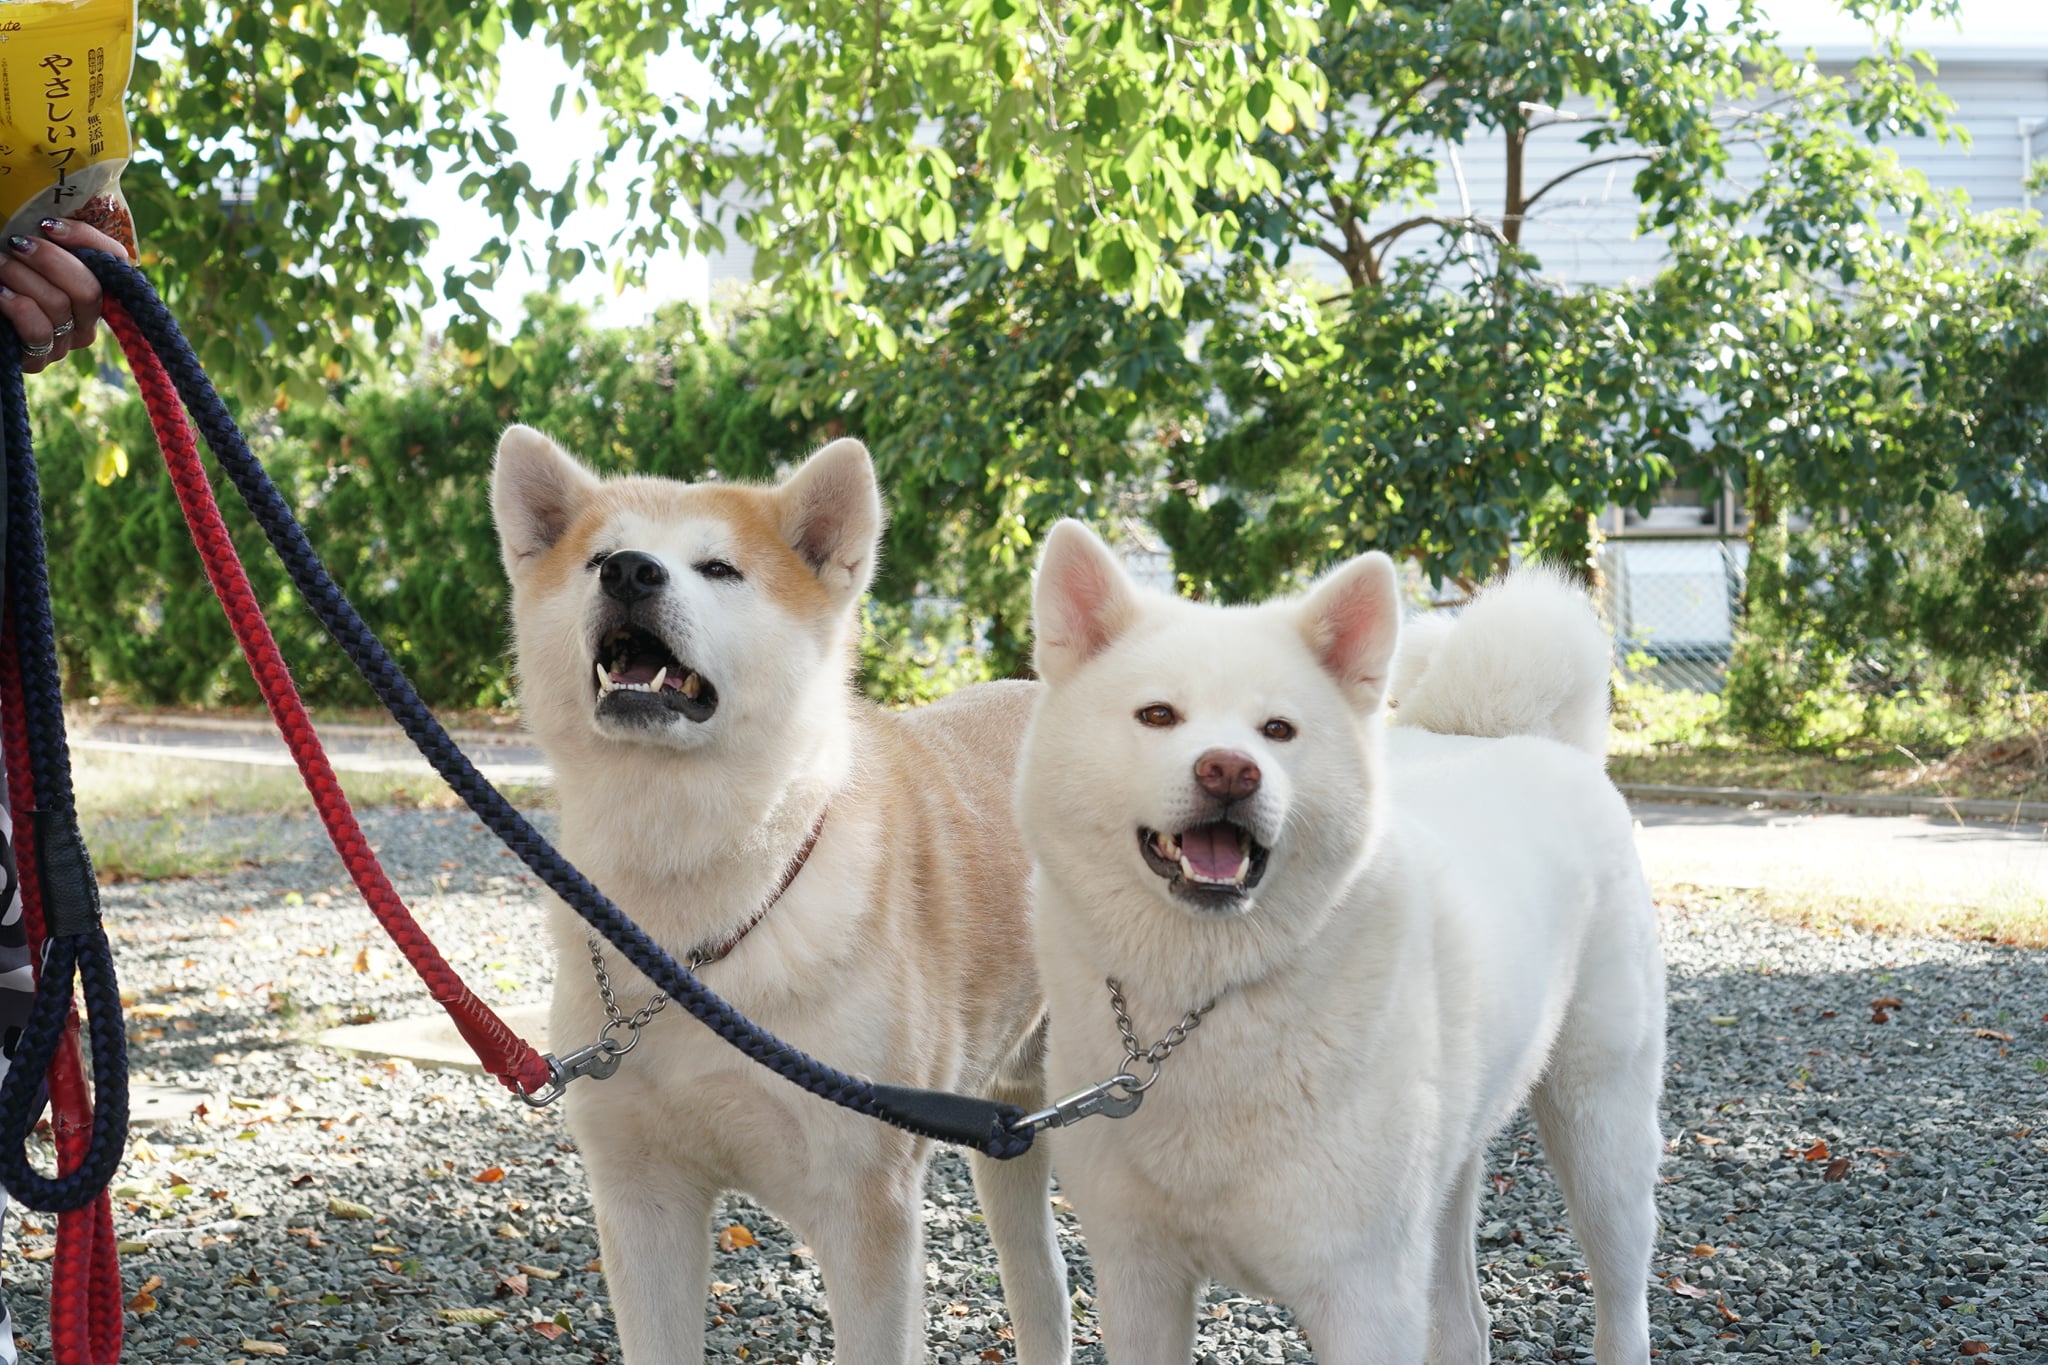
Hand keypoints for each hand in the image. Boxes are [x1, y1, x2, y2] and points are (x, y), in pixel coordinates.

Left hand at [0, 218, 134, 373]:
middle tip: (16, 244)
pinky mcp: (37, 361)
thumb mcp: (27, 248)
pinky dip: (17, 307)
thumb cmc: (4, 271)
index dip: (88, 241)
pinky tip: (0, 294)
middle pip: (90, 290)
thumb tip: (52, 224)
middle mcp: (85, 319)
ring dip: (21, 277)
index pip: (114, 260)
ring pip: (60, 305)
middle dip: (50, 261)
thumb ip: (51, 238)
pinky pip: (40, 331)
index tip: (47, 225)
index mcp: (91, 285)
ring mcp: (63, 343)